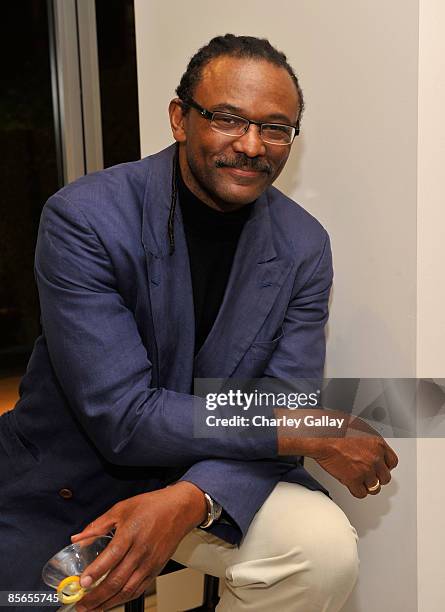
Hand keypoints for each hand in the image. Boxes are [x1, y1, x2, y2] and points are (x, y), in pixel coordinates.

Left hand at [71, 482, 206, 610]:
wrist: (179, 509)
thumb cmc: (152, 506)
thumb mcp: (121, 508)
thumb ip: (98, 525)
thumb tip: (78, 538)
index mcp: (131, 533)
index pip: (111, 557)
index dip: (96, 572)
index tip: (82, 583)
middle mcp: (141, 550)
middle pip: (117, 579)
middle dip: (97, 596)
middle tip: (82, 603)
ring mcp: (150, 562)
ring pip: (127, 589)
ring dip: (108, 602)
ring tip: (93, 608)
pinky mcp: (156, 569)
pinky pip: (139, 589)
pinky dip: (124, 598)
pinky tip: (112, 602)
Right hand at [277, 409, 397, 497]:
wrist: (321, 437)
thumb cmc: (335, 429)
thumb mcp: (359, 427)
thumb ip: (368, 440)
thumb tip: (368, 444)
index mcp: (378, 444)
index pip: (392, 462)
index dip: (385, 466)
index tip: (380, 467)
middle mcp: (375, 458)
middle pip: (385, 477)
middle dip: (377, 477)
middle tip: (369, 475)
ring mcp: (365, 470)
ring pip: (375, 488)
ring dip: (367, 485)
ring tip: (360, 482)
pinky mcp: (354, 480)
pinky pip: (361, 493)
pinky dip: (356, 491)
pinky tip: (352, 485)